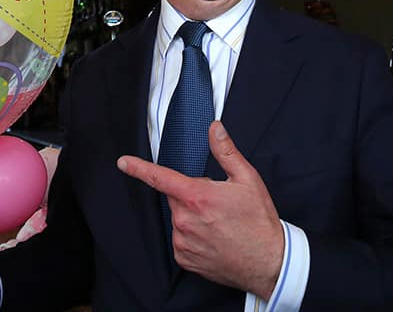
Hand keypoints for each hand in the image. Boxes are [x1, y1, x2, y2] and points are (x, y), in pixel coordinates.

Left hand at [116, 121, 283, 299]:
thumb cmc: (259, 222)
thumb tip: (214, 129)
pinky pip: (181, 240)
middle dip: (191, 195)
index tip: (124, 163)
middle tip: (217, 203)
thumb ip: (226, 152)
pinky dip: (192, 236)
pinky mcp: (185, 258)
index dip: (138, 168)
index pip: (160, 178)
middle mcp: (185, 220)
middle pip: (176, 197)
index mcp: (197, 197)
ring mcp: (183, 241)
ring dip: (192, 217)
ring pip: (178, 219)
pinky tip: (213, 238)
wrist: (269, 263)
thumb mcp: (248, 180)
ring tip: (218, 223)